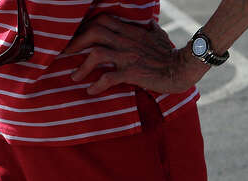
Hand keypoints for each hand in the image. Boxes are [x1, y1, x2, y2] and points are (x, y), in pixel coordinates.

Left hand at [66, 15, 206, 95]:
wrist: (183, 69)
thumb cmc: (171, 54)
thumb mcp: (160, 36)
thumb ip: (151, 29)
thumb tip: (150, 23)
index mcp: (130, 31)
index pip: (101, 21)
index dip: (84, 27)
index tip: (75, 39)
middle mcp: (126, 41)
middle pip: (93, 33)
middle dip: (75, 43)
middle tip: (65, 55)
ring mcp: (128, 57)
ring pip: (96, 54)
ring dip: (81, 66)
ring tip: (74, 77)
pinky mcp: (133, 73)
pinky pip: (109, 77)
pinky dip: (97, 84)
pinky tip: (91, 91)